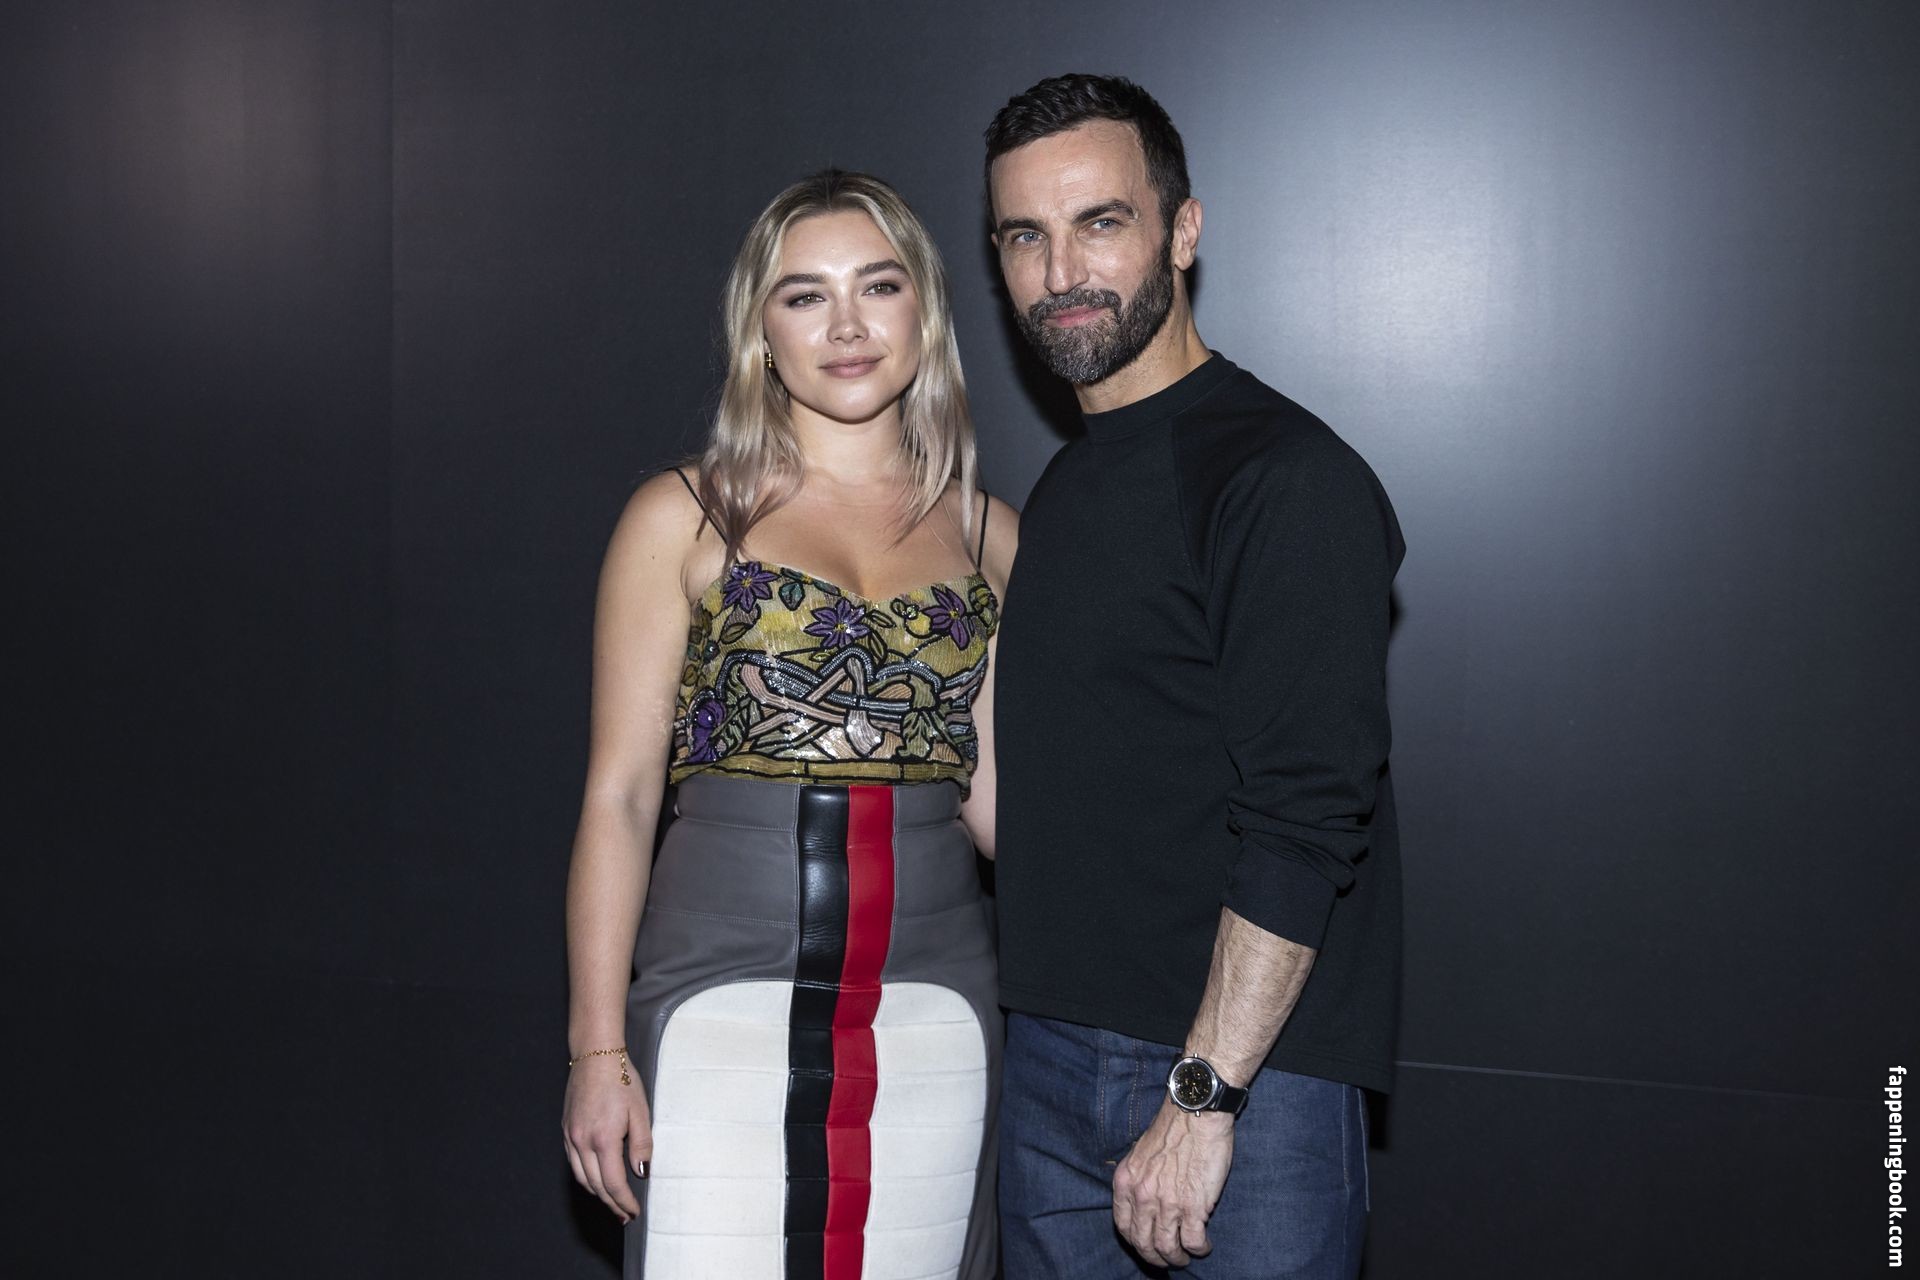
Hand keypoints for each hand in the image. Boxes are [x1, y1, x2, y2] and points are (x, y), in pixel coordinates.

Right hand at [562, 1053, 650, 1223]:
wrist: (596, 1055)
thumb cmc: (621, 1079)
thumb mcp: (641, 1111)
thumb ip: (642, 1144)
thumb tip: (641, 1172)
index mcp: (604, 1139)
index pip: (614, 1183)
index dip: (624, 1202)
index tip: (634, 1211)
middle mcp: (582, 1141)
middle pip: (596, 1186)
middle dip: (612, 1204)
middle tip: (624, 1214)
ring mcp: (571, 1136)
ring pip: (581, 1178)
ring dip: (597, 1194)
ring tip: (612, 1202)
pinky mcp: (566, 1130)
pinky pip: (573, 1163)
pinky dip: (585, 1177)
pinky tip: (596, 1178)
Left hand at [1112, 1098, 1234, 1267]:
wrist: (1196, 1112)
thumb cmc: (1172, 1128)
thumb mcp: (1140, 1153)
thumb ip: (1138, 1179)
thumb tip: (1143, 1200)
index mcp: (1126, 1182)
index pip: (1123, 1227)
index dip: (1135, 1242)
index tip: (1145, 1246)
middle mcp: (1142, 1196)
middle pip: (1143, 1243)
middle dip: (1155, 1257)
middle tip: (1167, 1260)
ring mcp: (1167, 1203)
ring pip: (1168, 1247)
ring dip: (1178, 1258)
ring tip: (1186, 1256)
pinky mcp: (1194, 1206)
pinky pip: (1193, 1240)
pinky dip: (1199, 1248)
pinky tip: (1204, 1245)